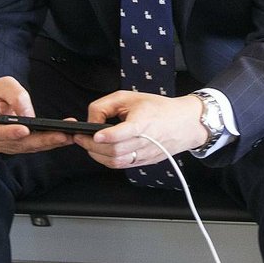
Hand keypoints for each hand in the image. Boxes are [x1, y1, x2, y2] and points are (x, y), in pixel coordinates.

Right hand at [0, 76, 73, 154]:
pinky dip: (47, 143)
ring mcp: (2, 144)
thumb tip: (29, 114)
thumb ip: (15, 96)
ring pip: (27, 147)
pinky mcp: (14, 146)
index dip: (10, 132)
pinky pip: (31, 146)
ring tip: (69, 137)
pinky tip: (64, 139)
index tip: (25, 130)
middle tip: (62, 135)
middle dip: (42, 140)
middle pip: (18, 143)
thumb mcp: (2, 84)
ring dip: (49, 143)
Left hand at [74, 91, 206, 169]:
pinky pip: (121, 166)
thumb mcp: (128, 97)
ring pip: (116, 162)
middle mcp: (145, 141)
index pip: (125, 133)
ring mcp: (145, 154)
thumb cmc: (157, 108)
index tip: (96, 135)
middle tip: (79, 137)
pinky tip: (101, 151)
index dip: (108, 136)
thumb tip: (91, 121)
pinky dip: (107, 160)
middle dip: (92, 146)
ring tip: (88, 144)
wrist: (184, 123)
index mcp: (144, 123)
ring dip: (97, 155)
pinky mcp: (145, 162)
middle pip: (115, 151)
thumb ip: (105, 106)